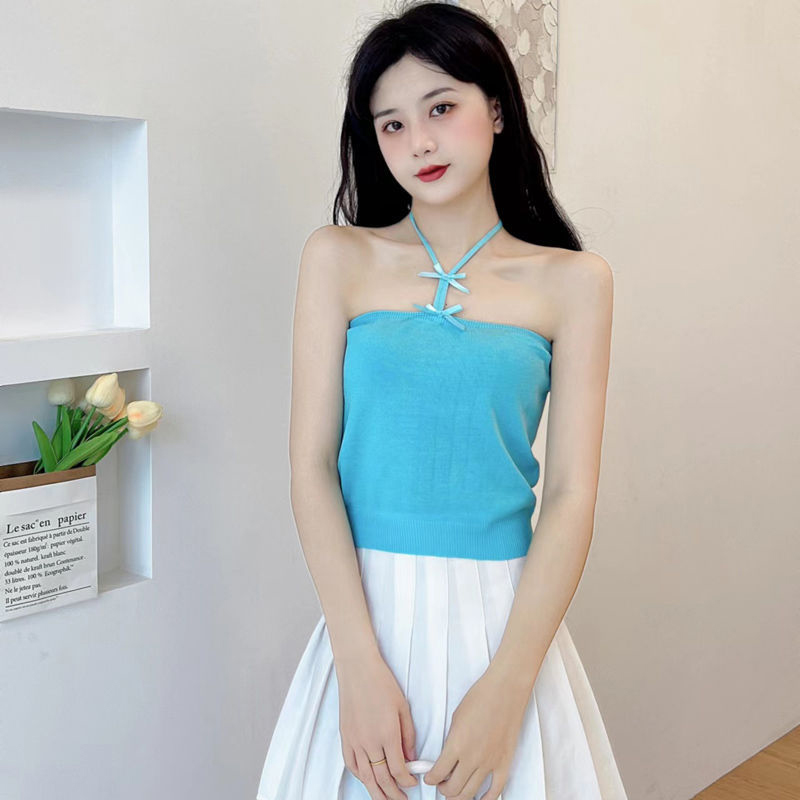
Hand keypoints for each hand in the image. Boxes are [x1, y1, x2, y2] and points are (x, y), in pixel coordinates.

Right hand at [337, 650, 419, 798]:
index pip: (398, 770)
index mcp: (387, 734)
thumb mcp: (403, 708)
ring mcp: (355, 741)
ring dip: (376, 792)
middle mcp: (370, 742)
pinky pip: (351, 765)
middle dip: (394, 794)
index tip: (413, 783)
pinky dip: (360, 777)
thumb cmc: (382, 683)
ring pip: (365, 777)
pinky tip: (367, 780)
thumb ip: (408, 736)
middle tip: (402, 799)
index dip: (407, 781)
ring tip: (385, 799)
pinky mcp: (345, 737)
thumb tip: (410, 758)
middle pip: (382, 779)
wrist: (358, 669)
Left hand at [422, 667, 529, 798]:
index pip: (438, 773)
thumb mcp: (456, 718)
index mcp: (456, 745)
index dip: (430, 779)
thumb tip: (448, 755)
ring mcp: (489, 763)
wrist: (504, 690)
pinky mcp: (504, 763)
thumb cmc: (481, 697)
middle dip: (443, 790)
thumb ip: (451, 740)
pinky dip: (485, 799)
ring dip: (459, 796)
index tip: (429, 778)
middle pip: (453, 789)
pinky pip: (495, 790)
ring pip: (470, 793)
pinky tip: (479, 799)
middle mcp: (472, 758)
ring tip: (455, 792)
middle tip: (441, 785)